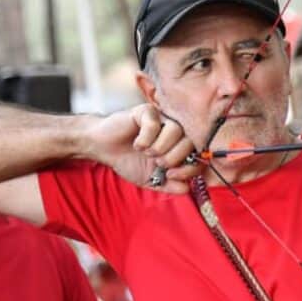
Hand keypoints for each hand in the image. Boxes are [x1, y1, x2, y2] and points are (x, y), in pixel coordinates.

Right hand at [86, 104, 201, 193]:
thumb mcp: (150, 180)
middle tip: (156, 162)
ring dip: (160, 147)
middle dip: (172, 158)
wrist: (103, 149)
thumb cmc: (128, 161)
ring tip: (146, 152)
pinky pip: (155, 124)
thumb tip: (187, 188)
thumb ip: (169, 186)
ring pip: (176, 131)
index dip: (189, 168)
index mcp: (178, 148)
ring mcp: (162, 119)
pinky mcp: (147, 111)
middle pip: (189, 142)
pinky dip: (146, 138)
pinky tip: (137, 144)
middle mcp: (174, 132)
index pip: (198, 155)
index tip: (171, 175)